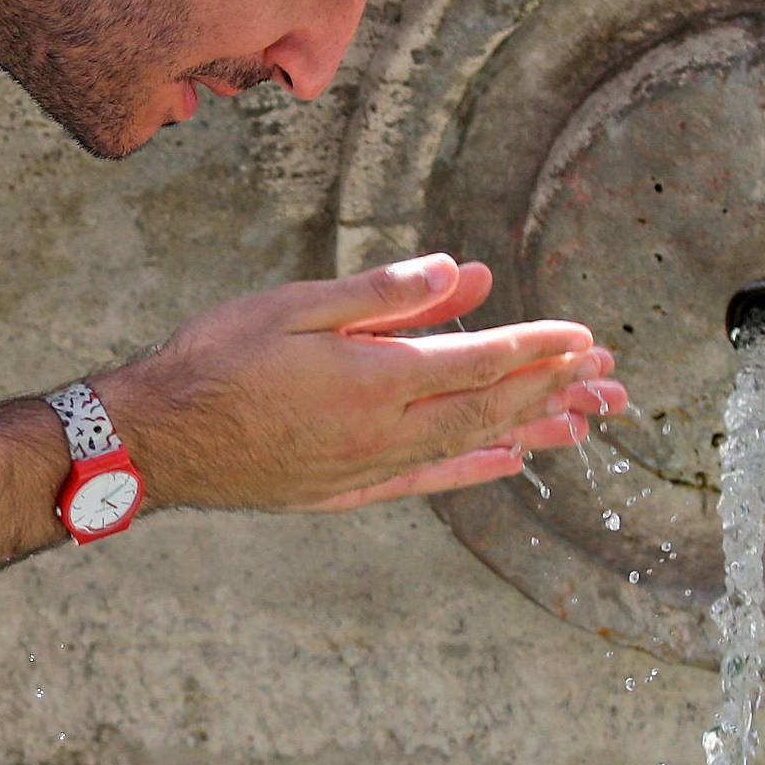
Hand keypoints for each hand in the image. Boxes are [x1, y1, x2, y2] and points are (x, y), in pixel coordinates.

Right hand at [97, 251, 624, 514]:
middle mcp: (385, 431)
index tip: (583, 334)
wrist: (155, 440)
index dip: (539, 347)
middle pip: (491, 408)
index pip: (483, 359)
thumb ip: (383, 294)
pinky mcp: (346, 491)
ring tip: (586, 422)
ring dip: (532, 431)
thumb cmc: (214, 359)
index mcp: (377, 377)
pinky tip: (507, 463)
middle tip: (609, 377)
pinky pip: (429, 482)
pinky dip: (475, 471)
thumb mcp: (297, 304)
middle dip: (555, 389)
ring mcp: (368, 468)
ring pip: (471, 447)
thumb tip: (459, 273)